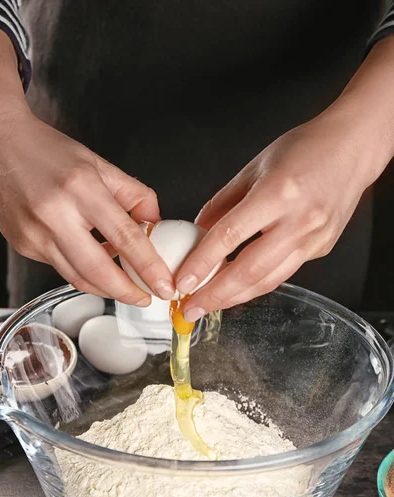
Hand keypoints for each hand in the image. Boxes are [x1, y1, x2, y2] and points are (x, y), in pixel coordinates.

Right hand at [0, 112, 174, 303]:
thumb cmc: (47, 151)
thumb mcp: (99, 163)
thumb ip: (133, 194)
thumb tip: (154, 223)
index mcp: (80, 188)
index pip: (124, 236)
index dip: (149, 267)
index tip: (163, 285)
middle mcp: (55, 214)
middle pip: (98, 270)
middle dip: (127, 293)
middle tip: (146, 298)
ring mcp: (35, 234)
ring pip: (78, 277)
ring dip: (107, 289)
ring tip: (126, 287)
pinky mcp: (25, 245)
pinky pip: (61, 269)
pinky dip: (84, 273)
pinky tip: (97, 265)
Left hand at [176, 106, 389, 320]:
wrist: (353, 148)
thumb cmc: (305, 149)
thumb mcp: (254, 167)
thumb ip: (223, 203)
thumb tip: (198, 232)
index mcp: (278, 193)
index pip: (230, 236)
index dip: (202, 262)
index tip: (183, 281)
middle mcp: (299, 221)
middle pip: (250, 270)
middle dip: (216, 295)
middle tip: (192, 308)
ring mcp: (314, 239)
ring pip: (269, 280)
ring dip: (236, 297)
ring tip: (210, 305)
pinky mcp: (321, 249)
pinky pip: (284, 272)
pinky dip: (258, 284)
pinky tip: (239, 288)